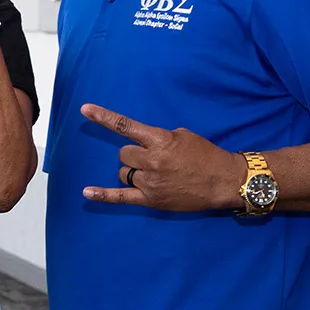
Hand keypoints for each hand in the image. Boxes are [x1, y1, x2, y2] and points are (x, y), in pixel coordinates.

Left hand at [79, 104, 245, 211]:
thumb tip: (141, 142)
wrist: (224, 181)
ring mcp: (150, 182)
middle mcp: (152, 161)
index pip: (125, 126)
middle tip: (154, 158)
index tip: (84, 109)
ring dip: (133, 171)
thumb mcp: (183, 135)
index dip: (103, 117)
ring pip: (124, 172)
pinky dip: (103, 195)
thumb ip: (158, 137)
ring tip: (155, 174)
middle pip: (124, 154)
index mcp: (160, 141)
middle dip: (135, 155)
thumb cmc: (205, 155)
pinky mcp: (151, 200)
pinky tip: (87, 192)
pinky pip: (121, 197)